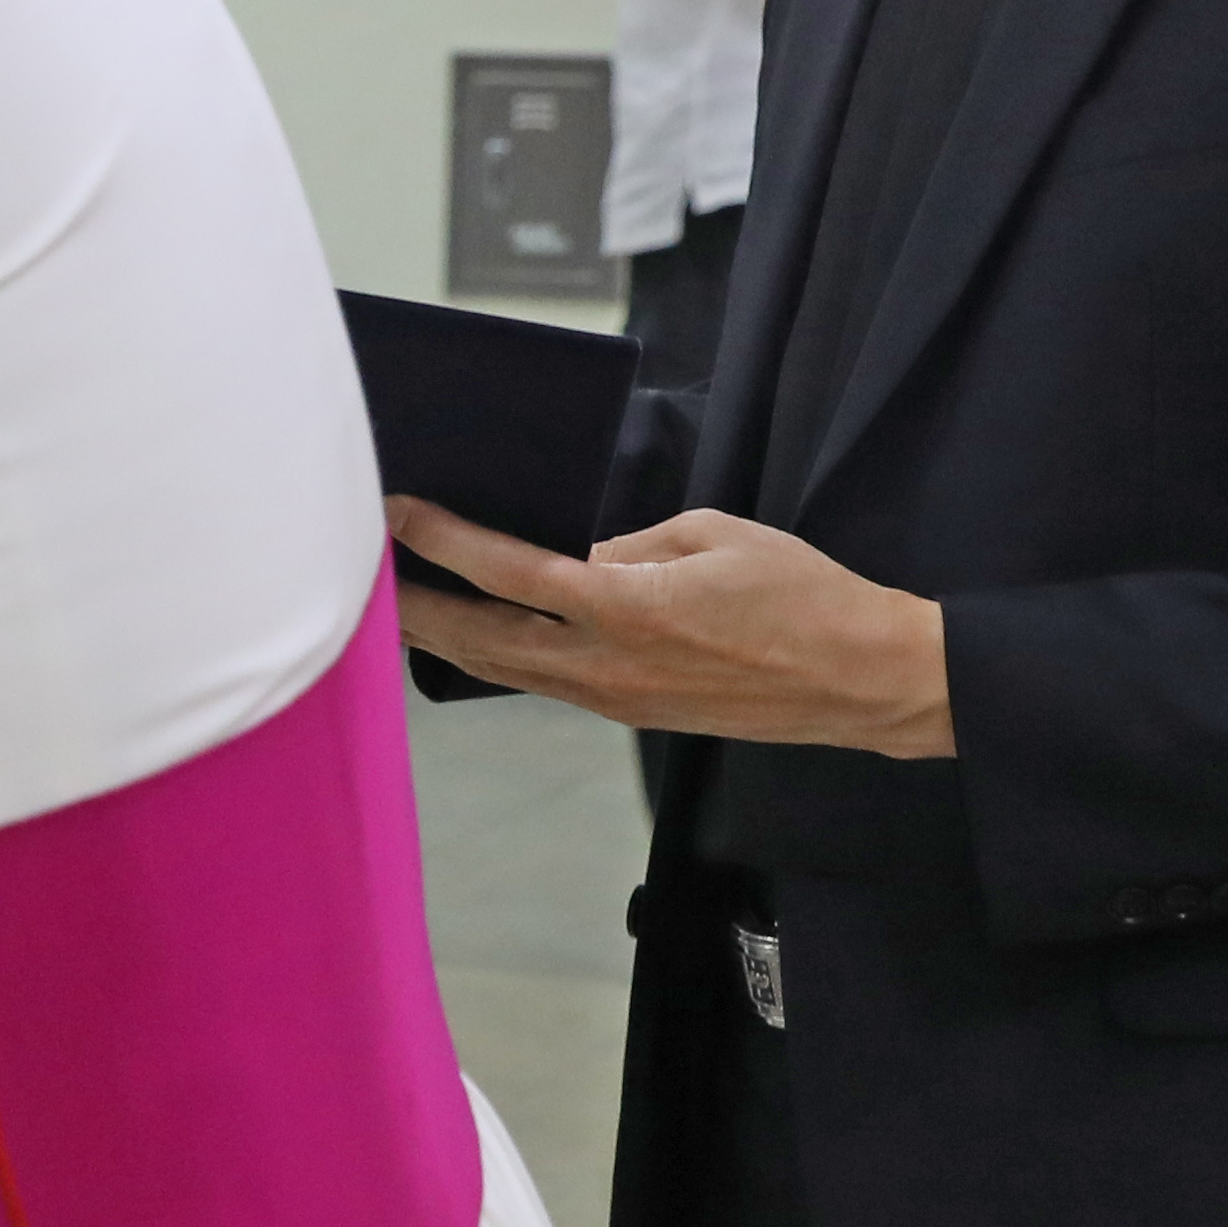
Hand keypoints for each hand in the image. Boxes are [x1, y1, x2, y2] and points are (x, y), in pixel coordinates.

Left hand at [389, 499, 954, 753]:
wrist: (863, 679)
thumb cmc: (802, 596)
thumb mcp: (712, 536)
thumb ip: (629, 547)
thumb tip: (574, 555)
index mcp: (626, 609)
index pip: (508, 573)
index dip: (443, 543)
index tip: (396, 513)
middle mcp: (606, 664)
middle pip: (479, 637)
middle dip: (414, 603)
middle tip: (364, 566)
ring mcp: (613, 698)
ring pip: (504, 668)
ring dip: (447, 636)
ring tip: (401, 598)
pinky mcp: (630, 713)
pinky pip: (543, 683)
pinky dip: (498, 655)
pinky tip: (476, 630)